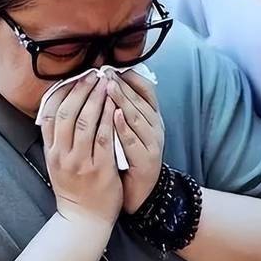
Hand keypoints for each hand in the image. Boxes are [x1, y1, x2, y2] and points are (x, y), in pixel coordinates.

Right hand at [40, 73, 122, 225]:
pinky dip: (109, 118)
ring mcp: (79, 162)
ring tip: (106, 82)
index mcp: (51, 151)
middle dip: (80, 90)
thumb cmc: (75, 189)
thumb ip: (56, 139)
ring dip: (96, 99)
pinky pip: (104, 137)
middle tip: (92, 74)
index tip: (73, 77)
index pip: (50, 113)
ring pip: (85, 122)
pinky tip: (115, 105)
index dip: (62, 92)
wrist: (85, 219)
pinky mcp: (99, 169)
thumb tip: (56, 110)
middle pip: (67, 113)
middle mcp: (61, 155)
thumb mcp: (57, 163)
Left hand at [106, 70, 164, 213]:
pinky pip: (133, 141)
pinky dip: (123, 127)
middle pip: (140, 100)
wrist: (139, 194)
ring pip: (138, 117)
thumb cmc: (128, 160)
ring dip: (123, 100)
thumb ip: (120, 109)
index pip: (146, 90)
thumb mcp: (126, 131)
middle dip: (122, 84)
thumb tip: (105, 83)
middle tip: (105, 71)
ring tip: (109, 86)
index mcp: (151, 118)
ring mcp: (153, 144)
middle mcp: (156, 127)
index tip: (111, 65)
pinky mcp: (147, 161)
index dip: (130, 76)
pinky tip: (114, 116)